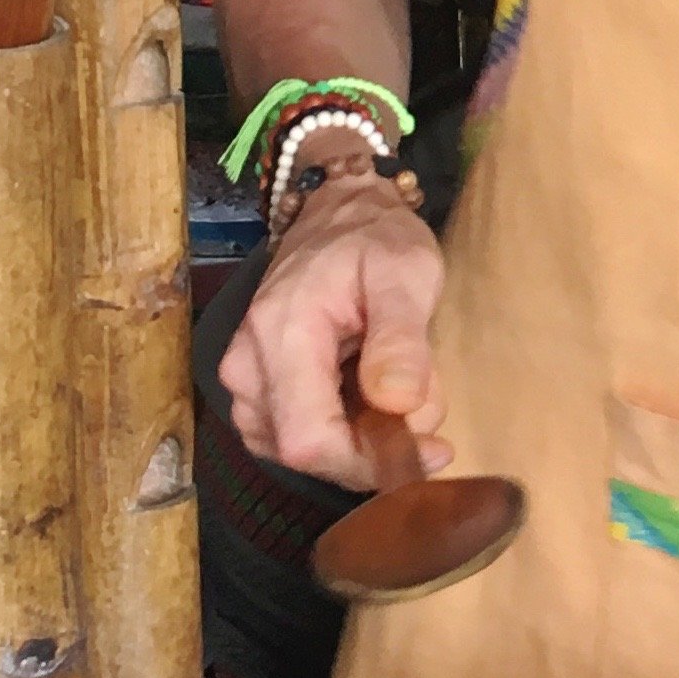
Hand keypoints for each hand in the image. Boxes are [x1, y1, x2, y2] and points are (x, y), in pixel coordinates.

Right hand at [219, 170, 448, 484]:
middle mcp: (246, 367)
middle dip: (376, 448)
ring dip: (364, 437)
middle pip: (307, 455)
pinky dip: (346, 428)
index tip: (433, 453)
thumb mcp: (407, 273)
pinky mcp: (256, 391)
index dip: (369, 463)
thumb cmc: (374, 239)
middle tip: (426, 400)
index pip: (309, 441)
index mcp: (280, 335)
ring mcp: (245, 382)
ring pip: (305, 452)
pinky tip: (373, 390)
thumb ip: (401, 339)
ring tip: (400, 382)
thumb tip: (397, 403)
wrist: (336, 214)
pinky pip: (299, 436)